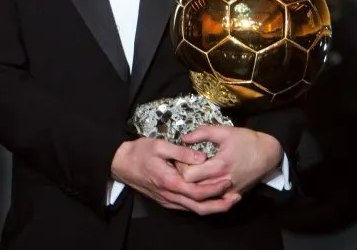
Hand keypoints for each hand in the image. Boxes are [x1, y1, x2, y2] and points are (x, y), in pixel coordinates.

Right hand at [111, 138, 241, 214]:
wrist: (121, 164)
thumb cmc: (140, 152)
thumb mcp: (160, 145)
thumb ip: (182, 152)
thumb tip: (202, 157)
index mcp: (169, 181)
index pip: (196, 192)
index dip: (214, 189)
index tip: (228, 181)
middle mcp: (170, 195)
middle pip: (198, 207)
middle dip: (219, 205)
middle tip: (236, 197)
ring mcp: (167, 200)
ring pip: (193, 210)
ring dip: (212, 207)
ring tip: (229, 199)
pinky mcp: (166, 200)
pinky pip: (186, 207)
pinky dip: (201, 205)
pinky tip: (211, 198)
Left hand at [179, 126, 282, 193]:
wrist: (268, 154)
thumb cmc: (247, 141)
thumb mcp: (225, 131)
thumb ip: (203, 133)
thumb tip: (183, 138)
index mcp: (219, 166)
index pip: (189, 175)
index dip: (181, 167)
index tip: (180, 158)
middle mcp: (222, 182)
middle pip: (193, 188)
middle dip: (184, 177)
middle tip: (183, 166)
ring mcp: (228, 192)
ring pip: (202, 196)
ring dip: (194, 186)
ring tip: (193, 173)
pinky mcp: (233, 196)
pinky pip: (214, 200)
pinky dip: (206, 194)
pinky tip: (204, 183)